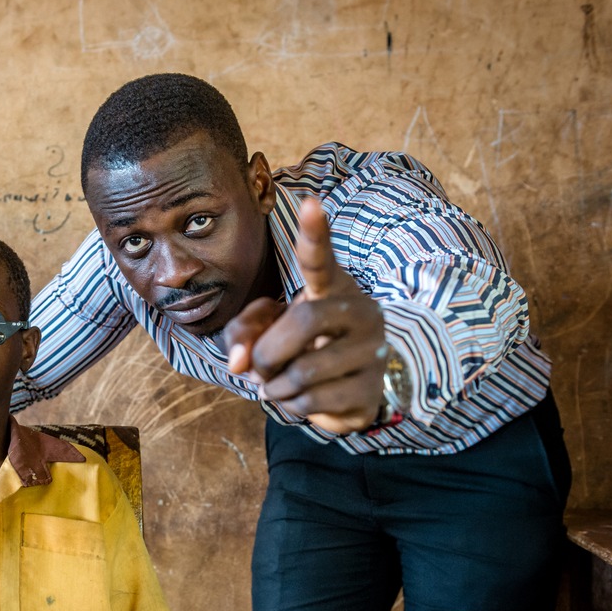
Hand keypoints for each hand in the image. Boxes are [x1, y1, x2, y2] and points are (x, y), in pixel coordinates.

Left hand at [224, 198, 386, 433]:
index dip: (315, 234)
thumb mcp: (266, 331)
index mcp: (331, 288)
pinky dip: (291, 407)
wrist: (348, 388)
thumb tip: (238, 364)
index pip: (322, 259)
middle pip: (304, 323)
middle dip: (268, 353)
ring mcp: (372, 351)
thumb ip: (242, 333)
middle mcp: (360, 312)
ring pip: (303, 371)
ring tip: (279, 385)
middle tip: (258, 369)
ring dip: (275, 386)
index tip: (311, 204)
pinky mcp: (371, 390)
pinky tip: (299, 400)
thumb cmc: (301, 348)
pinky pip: (312, 402)